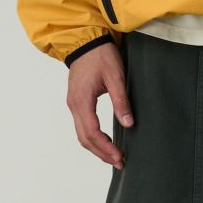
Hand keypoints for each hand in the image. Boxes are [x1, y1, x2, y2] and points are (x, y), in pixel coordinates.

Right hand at [66, 43, 133, 168]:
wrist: (86, 40)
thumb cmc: (101, 55)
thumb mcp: (115, 76)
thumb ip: (121, 100)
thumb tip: (129, 124)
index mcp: (82, 100)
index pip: (92, 132)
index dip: (106, 147)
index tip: (119, 156)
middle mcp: (74, 105)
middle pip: (84, 138)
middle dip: (102, 153)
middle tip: (120, 162)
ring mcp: (73, 104)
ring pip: (82, 135)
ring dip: (97, 148)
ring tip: (114, 157)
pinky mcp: (77, 102)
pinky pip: (82, 126)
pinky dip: (94, 139)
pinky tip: (106, 143)